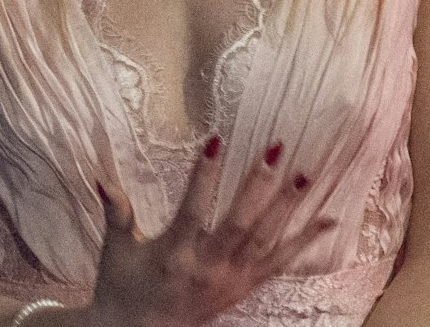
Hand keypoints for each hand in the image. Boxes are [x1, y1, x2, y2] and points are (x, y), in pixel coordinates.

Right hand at [86, 138, 301, 326]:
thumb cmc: (123, 290)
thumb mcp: (117, 252)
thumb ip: (117, 214)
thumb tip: (103, 179)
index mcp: (175, 255)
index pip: (194, 208)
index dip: (204, 174)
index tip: (216, 139)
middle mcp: (208, 268)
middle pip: (241, 222)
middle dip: (259, 185)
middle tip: (276, 150)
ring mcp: (231, 280)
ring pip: (265, 240)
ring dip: (286, 207)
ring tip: (304, 176)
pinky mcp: (244, 288)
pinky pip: (279, 263)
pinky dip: (304, 241)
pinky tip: (326, 220)